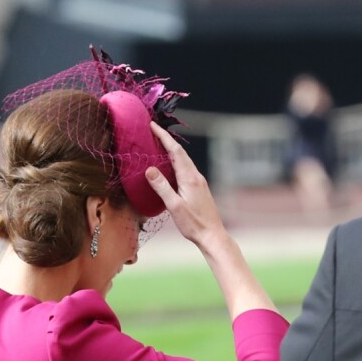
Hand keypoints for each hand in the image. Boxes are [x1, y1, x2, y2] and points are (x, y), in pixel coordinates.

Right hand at [146, 122, 276, 317]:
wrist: (212, 235)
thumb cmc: (193, 223)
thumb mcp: (174, 206)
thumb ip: (162, 187)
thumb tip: (149, 169)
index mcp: (190, 177)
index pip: (175, 151)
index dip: (164, 137)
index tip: (153, 125)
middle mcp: (196, 176)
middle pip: (180, 152)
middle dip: (166, 140)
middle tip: (153, 130)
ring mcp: (198, 182)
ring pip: (183, 160)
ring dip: (171, 150)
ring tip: (158, 144)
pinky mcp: (198, 188)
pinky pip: (185, 169)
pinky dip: (175, 162)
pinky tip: (169, 167)